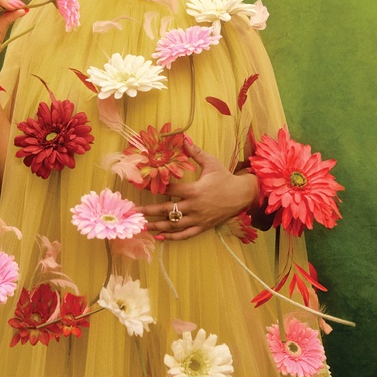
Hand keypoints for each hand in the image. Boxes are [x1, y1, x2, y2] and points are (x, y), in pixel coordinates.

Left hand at [140, 139, 258, 240]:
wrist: (242, 195)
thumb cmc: (225, 178)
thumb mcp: (211, 163)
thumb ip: (195, 153)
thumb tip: (183, 138)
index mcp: (194, 190)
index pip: (170, 189)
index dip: (154, 187)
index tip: (140, 186)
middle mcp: (194, 206)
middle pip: (167, 210)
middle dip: (149, 211)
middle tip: (134, 212)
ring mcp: (198, 218)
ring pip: (173, 225)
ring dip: (157, 226)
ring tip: (142, 226)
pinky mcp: (202, 227)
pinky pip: (185, 234)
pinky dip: (172, 237)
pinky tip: (159, 237)